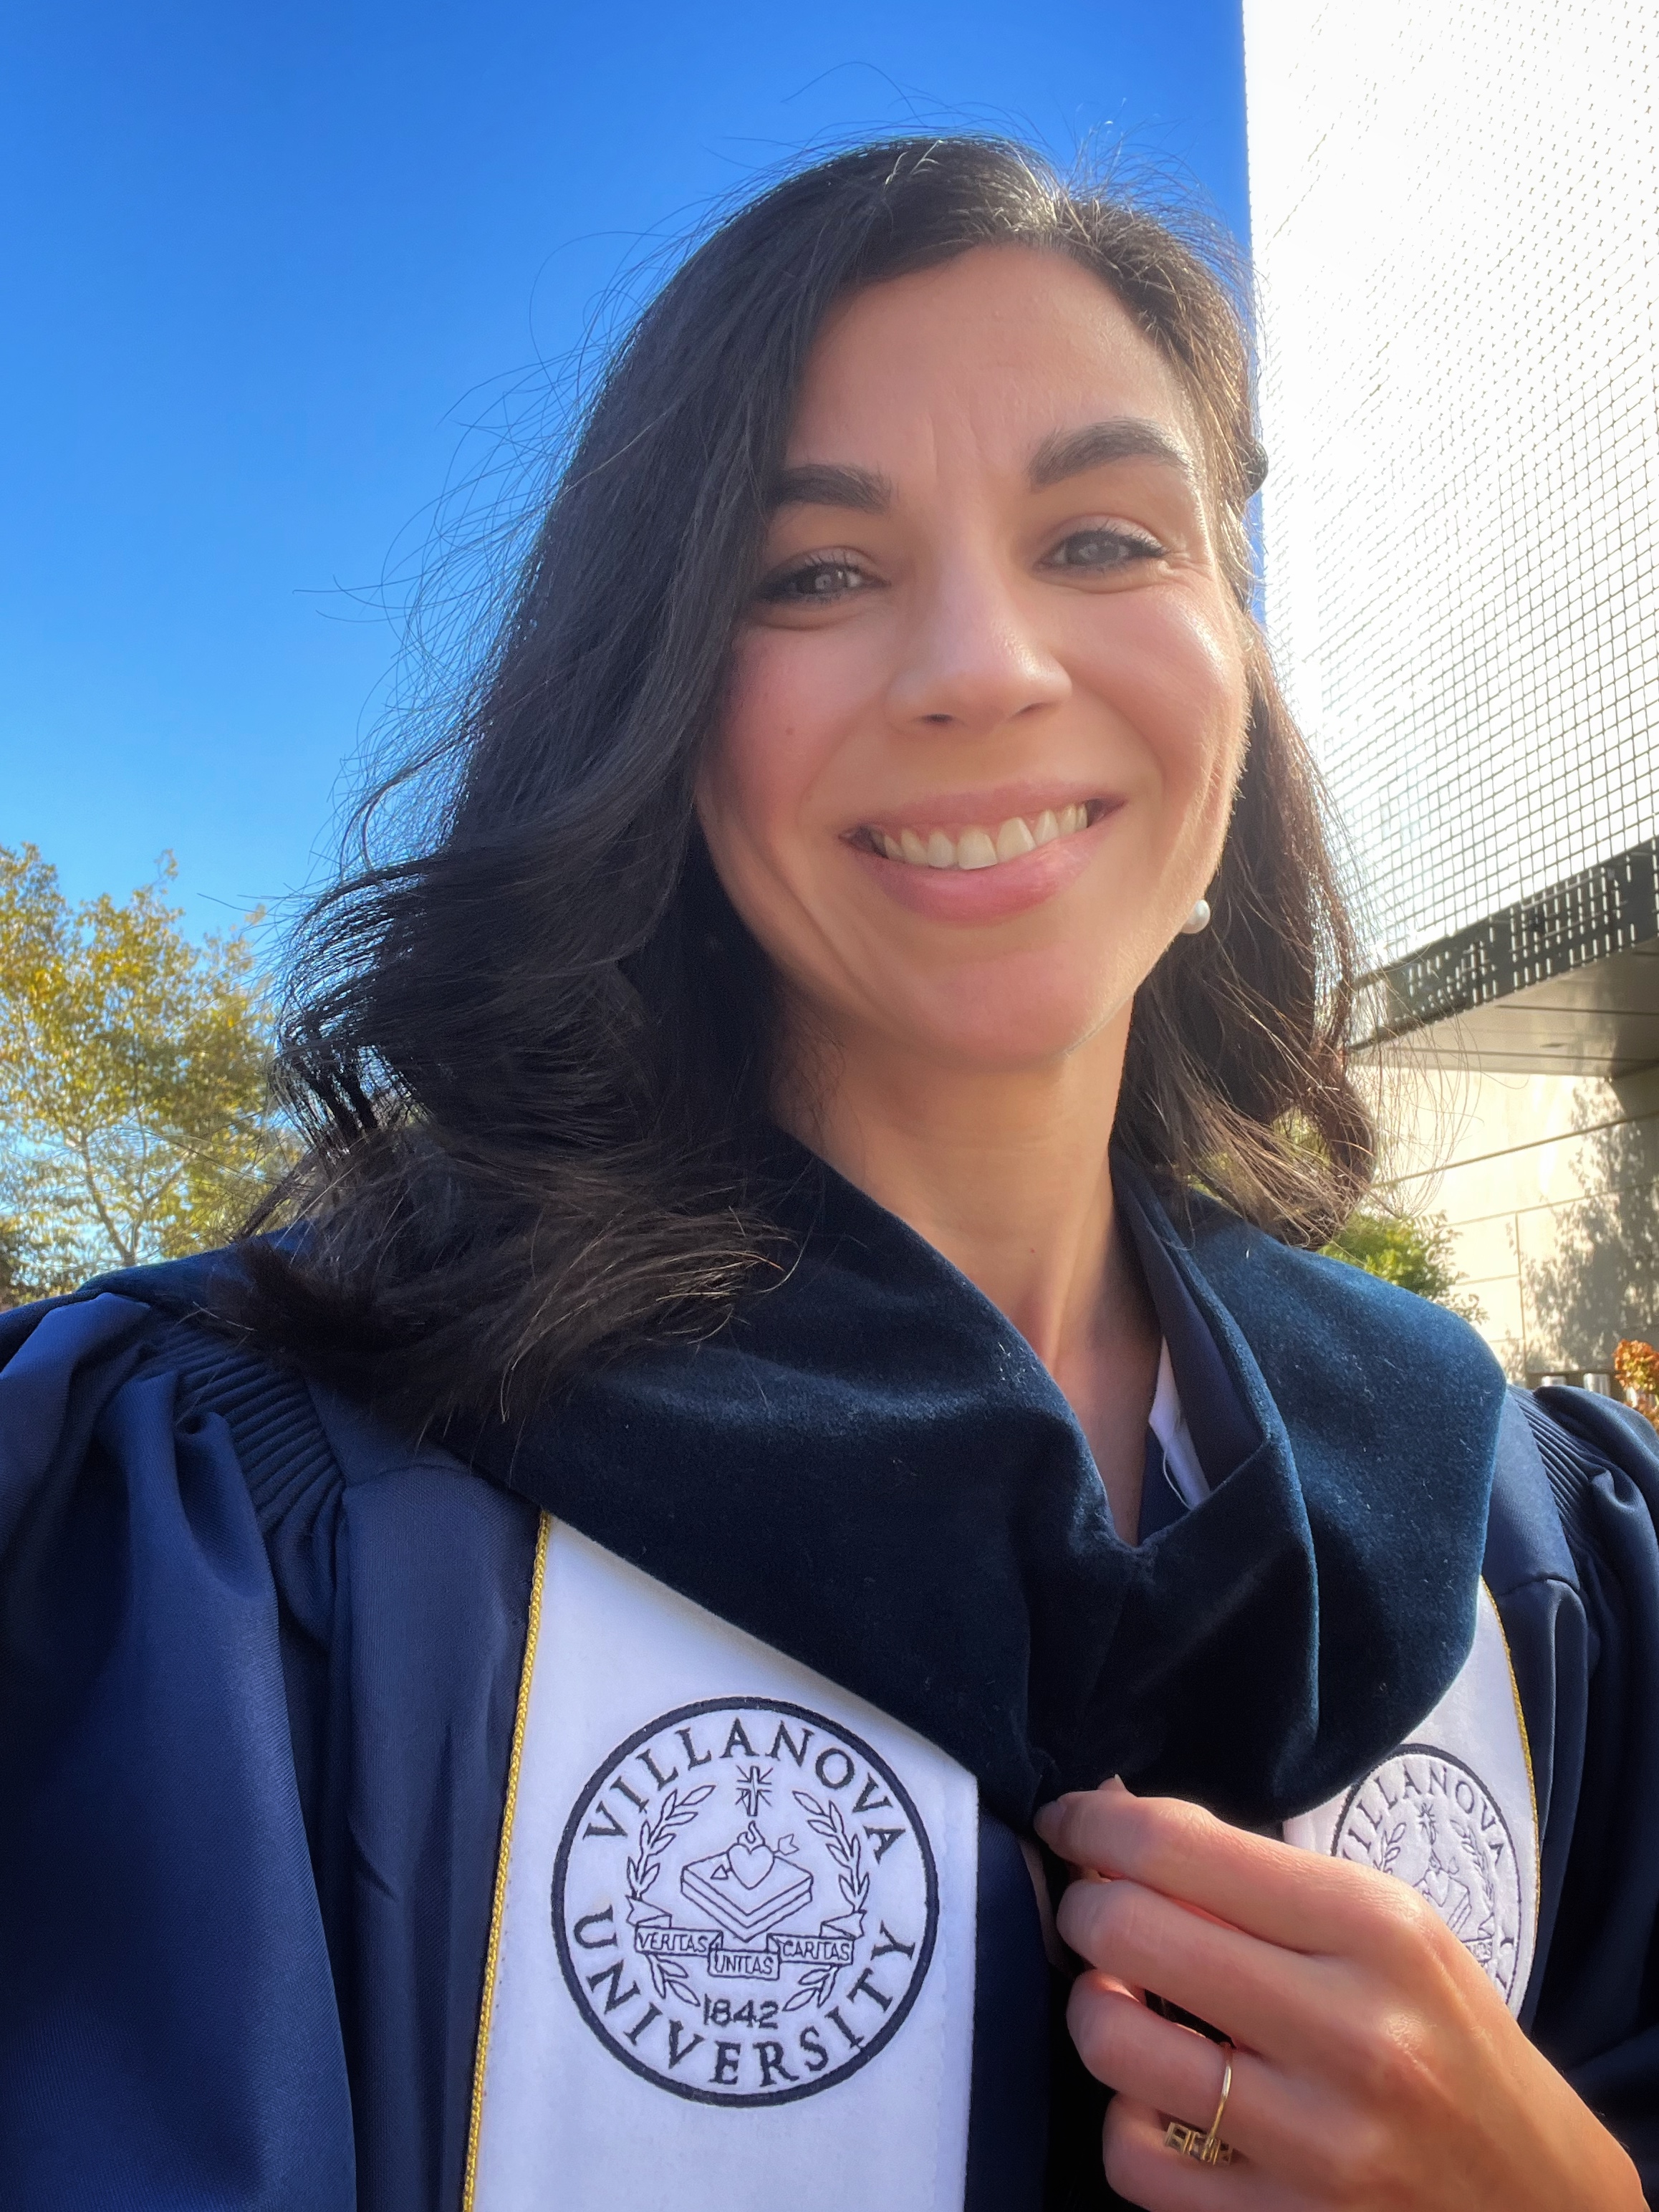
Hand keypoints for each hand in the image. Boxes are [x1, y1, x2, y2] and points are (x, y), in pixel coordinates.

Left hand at [1035, 1781, 1642, 2210]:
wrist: (1535, 2198)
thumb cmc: (1441, 2036)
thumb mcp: (1385, 1926)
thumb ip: (1254, 1874)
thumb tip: (1111, 1812)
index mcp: (1375, 1929)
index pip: (1176, 1845)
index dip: (1092, 1823)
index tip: (1071, 1822)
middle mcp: (1351, 2031)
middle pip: (1126, 1929)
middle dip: (1085, 1909)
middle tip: (1097, 1912)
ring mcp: (1318, 2142)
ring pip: (1112, 2040)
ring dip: (1096, 2009)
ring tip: (1127, 2001)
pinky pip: (1132, 2159)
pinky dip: (1125, 2121)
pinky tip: (1161, 2101)